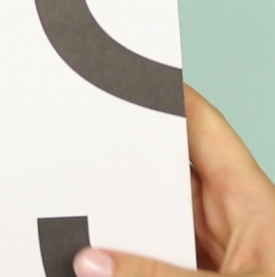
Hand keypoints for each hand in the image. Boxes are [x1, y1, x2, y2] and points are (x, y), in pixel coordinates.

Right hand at [73, 85, 274, 276]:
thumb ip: (158, 274)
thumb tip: (93, 261)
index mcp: (253, 203)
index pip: (205, 129)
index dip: (168, 96)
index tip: (126, 77)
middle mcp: (231, 220)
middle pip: (170, 170)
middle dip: (129, 156)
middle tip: (83, 141)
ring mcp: (213, 252)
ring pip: (156, 215)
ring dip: (123, 214)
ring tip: (81, 207)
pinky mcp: (196, 274)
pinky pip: (154, 252)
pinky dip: (125, 249)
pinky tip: (98, 250)